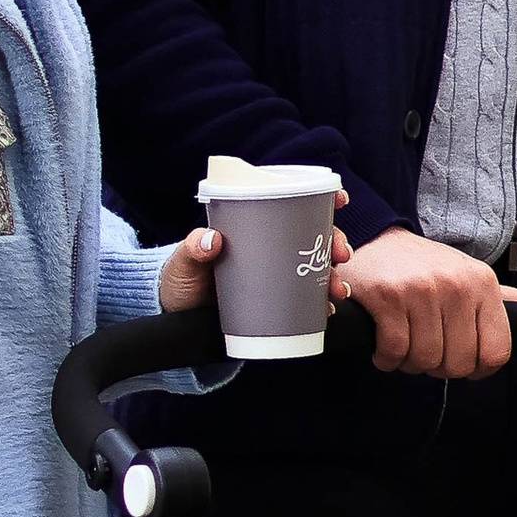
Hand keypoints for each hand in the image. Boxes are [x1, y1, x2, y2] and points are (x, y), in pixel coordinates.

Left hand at [157, 210, 356, 317]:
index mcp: (254, 227)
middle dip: (334, 242)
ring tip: (336, 289)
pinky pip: (306, 300)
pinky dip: (320, 304)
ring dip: (333, 276)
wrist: (177, 318)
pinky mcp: (276, 301)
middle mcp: (270, 248)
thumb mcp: (184, 262)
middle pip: (312, 237)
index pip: (291, 205)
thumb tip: (210, 239)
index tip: (339, 199)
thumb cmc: (181, 280)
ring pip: (315, 268)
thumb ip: (192, 249)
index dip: (320, 199)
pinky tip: (327, 310)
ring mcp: (275, 275)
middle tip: (339, 254)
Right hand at [345, 229, 511, 379]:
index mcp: (483, 283)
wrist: (375, 240)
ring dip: (410, 363)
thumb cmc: (425, 268)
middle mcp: (457, 284)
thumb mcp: (471, 277)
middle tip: (425, 347)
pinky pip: (394, 352)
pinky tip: (384, 343)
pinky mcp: (388, 296)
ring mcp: (422, 289)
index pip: (496, 353)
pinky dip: (386, 358)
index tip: (460, 360)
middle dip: (438, 367)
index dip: (477, 369)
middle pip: (459, 364)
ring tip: (404, 341)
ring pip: (425, 361)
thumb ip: (508, 301)